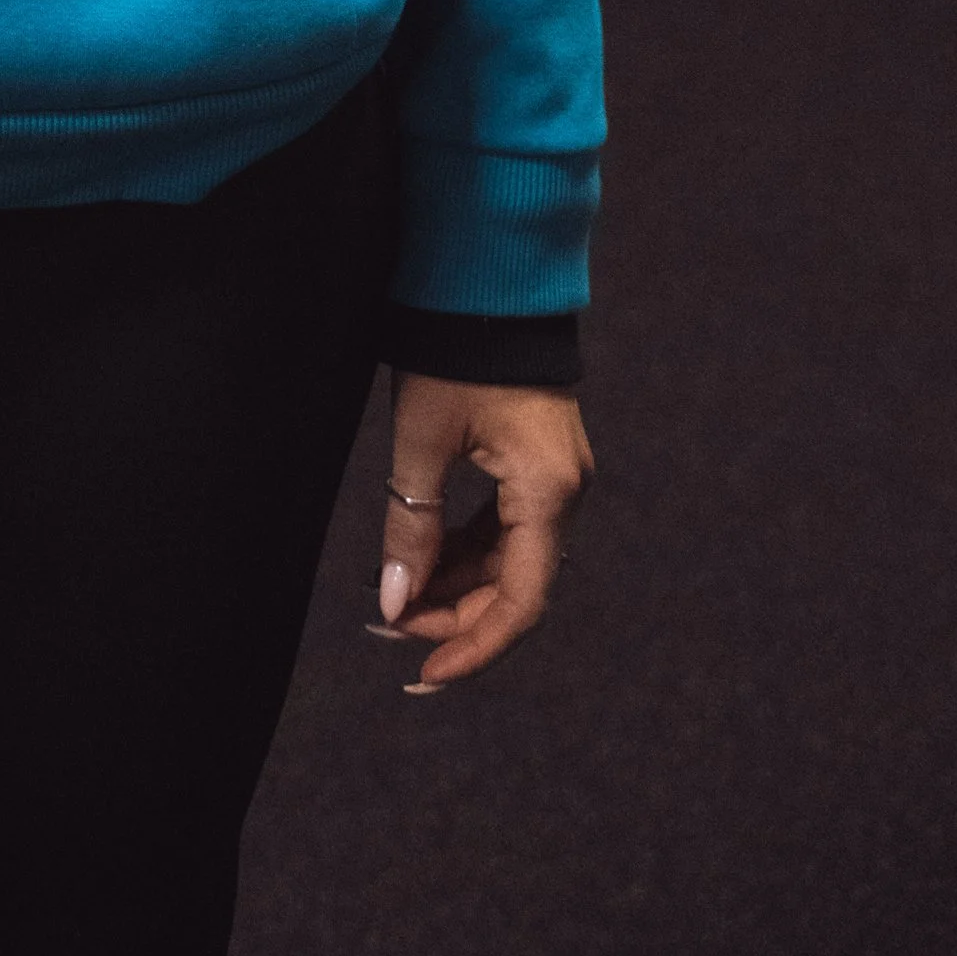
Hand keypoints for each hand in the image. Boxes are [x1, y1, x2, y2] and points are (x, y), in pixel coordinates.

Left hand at [371, 371, 590, 690]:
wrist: (486, 283)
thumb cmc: (453, 352)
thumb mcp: (420, 438)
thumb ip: (410, 522)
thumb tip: (393, 601)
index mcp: (548, 490)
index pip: (521, 601)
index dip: (475, 645)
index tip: (427, 672)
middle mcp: (565, 493)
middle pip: (516, 587)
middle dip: (455, 616)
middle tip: (392, 630)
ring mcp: (555, 480)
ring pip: (510, 562)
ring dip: (458, 586)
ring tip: (397, 601)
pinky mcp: (537, 468)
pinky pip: (507, 531)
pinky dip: (467, 553)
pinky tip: (423, 563)